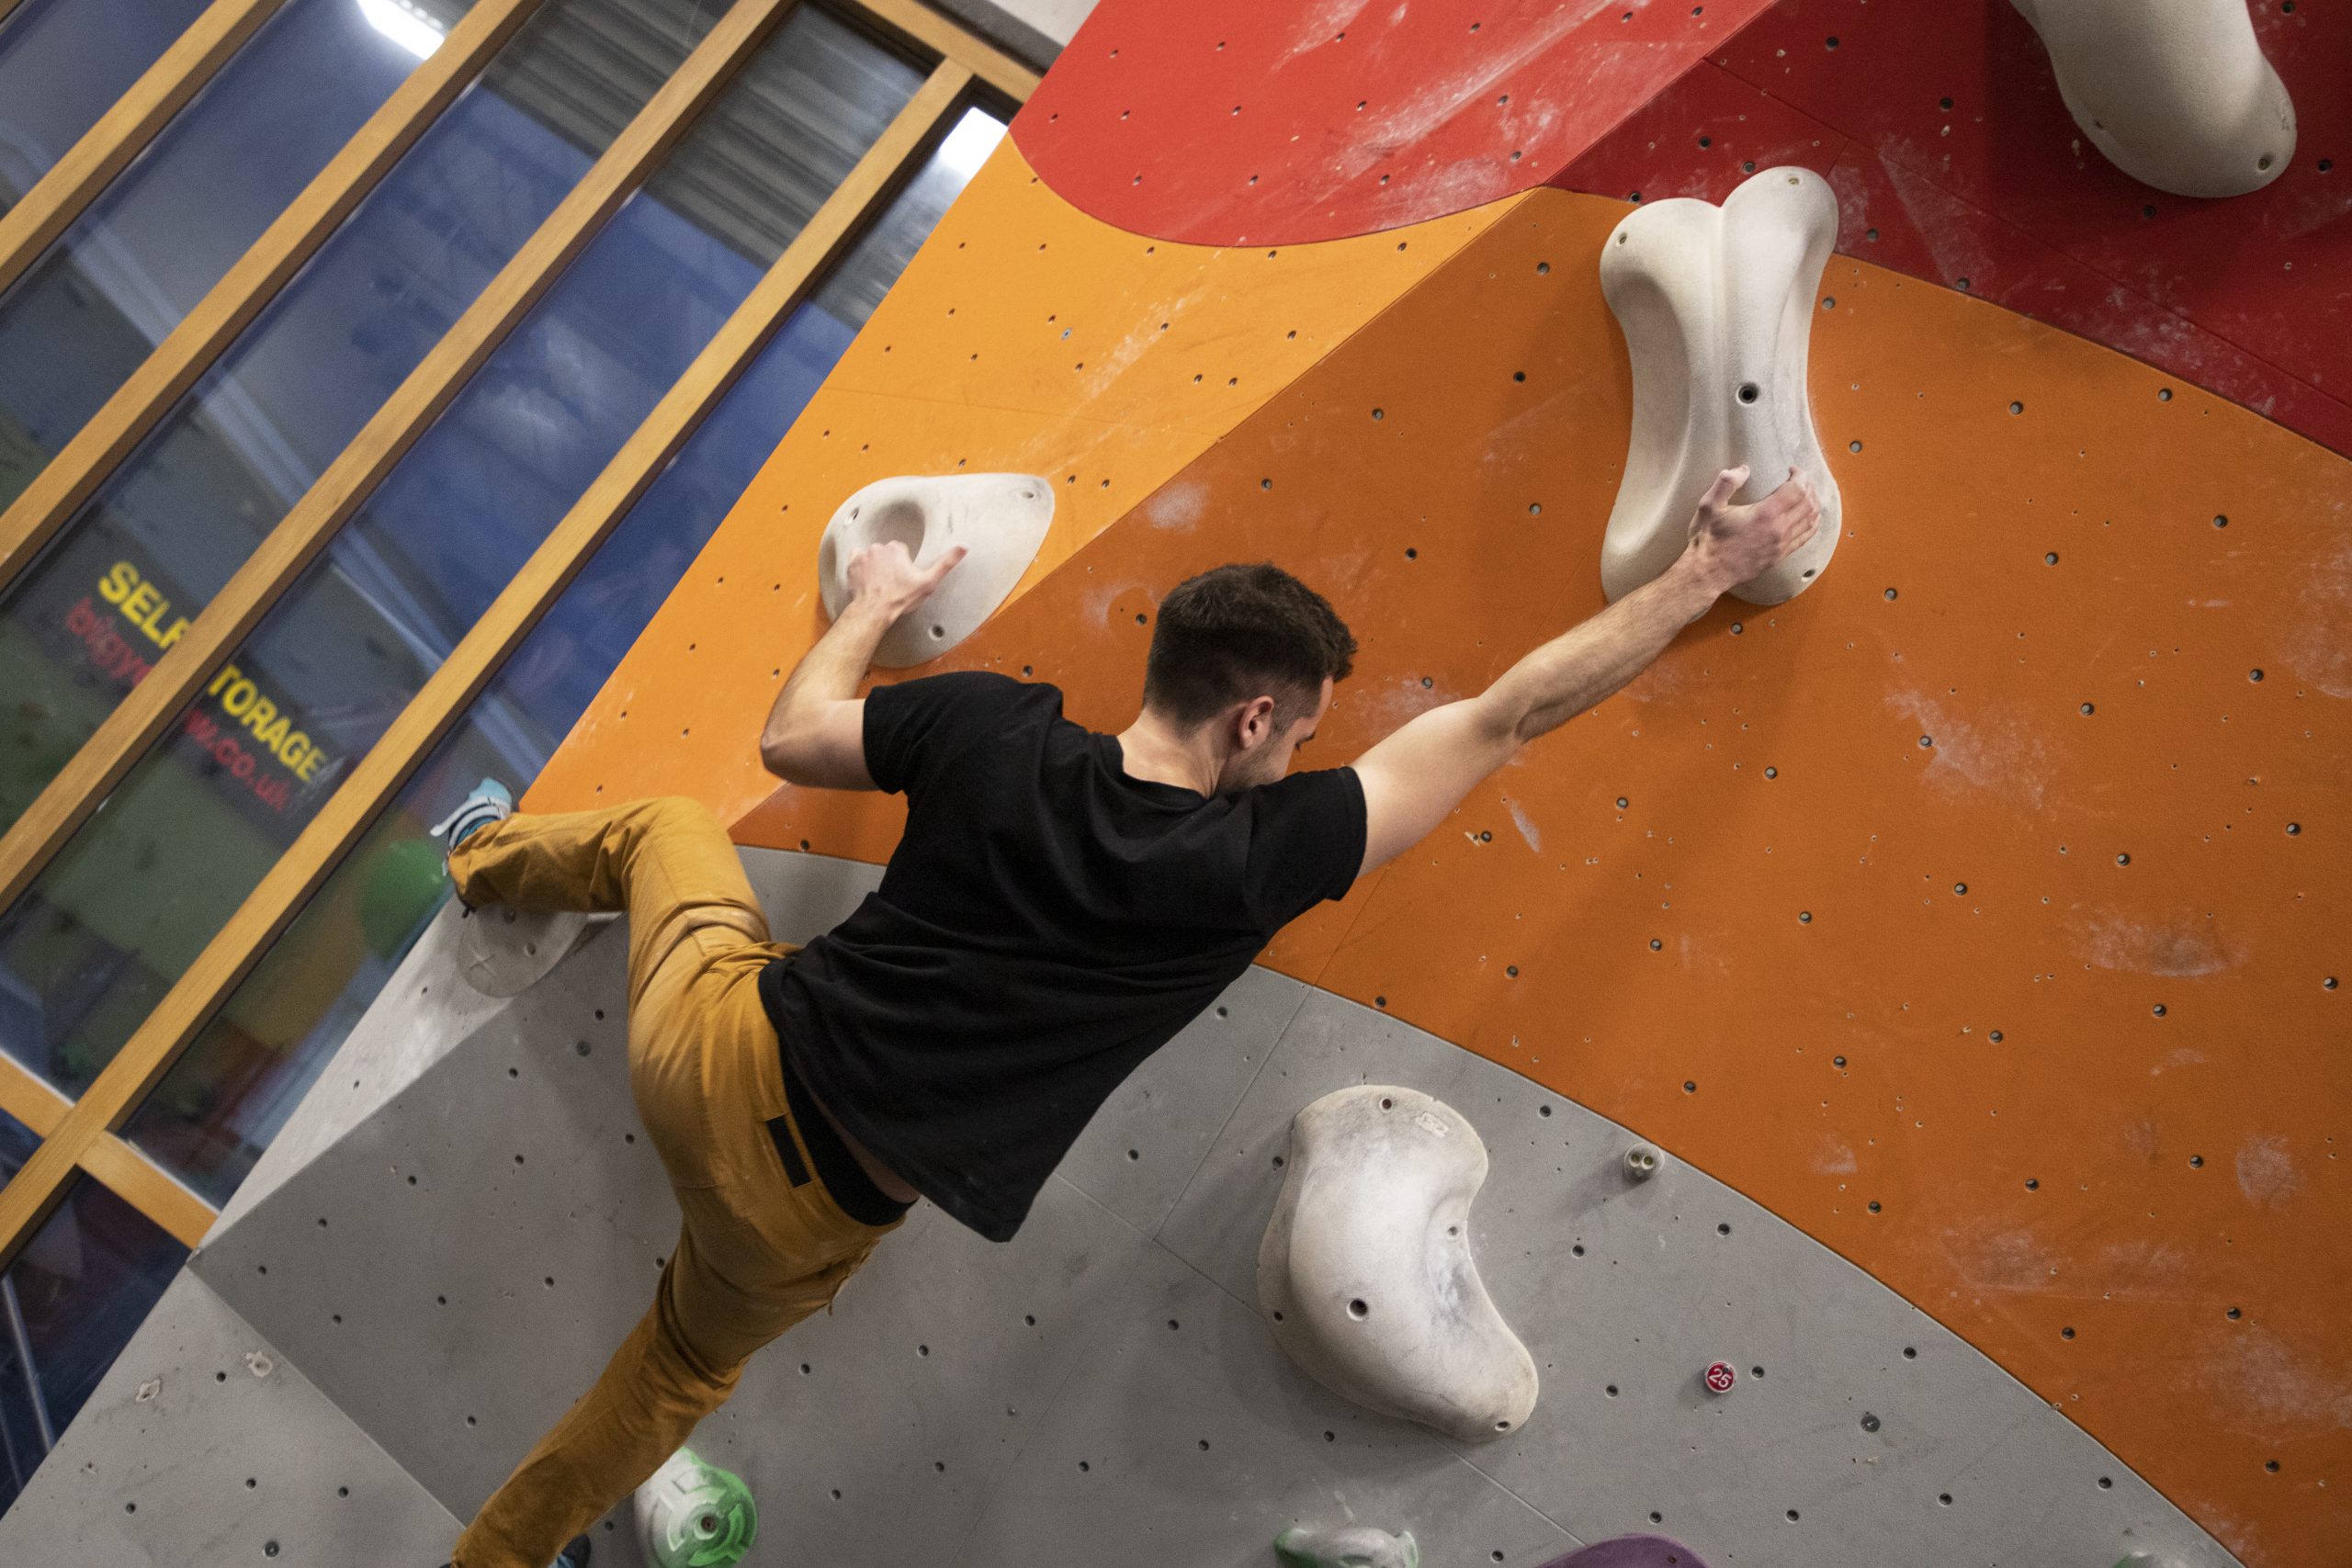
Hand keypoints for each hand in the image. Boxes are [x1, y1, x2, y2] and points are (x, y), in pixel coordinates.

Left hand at [845, 539, 965, 619]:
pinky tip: (867, 578)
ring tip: (879, 583)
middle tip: (892, 583)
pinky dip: (861, 566)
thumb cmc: (900, 598)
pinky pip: (857, 558)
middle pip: (887, 553)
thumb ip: (946, 563)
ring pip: (873, 556)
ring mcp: (864, 555)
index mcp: (897, 549)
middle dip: (889, 565)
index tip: (903, 578)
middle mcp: (879, 548)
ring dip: (876, 566)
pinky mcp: (852, 563)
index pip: (902, 551)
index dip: (904, 566)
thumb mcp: (928, 582)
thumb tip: (964, 547)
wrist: (874, 610)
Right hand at [1682, 465, 1819, 594]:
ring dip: (1813, 502)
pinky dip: (1813, 522)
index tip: (1791, 469)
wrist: (1708, 573)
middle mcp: (1779, 529)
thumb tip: (1744, 469)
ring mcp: (1782, 544)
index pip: (1797, 489)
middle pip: (1808, 502)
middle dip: (1808, 486)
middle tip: (1799, 479)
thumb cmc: (1708, 539)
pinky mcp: (1781, 555)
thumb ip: (1726, 483)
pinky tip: (1810, 516)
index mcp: (1765, 514)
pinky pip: (1806, 536)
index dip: (1800, 475)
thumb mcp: (1709, 505)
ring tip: (1806, 493)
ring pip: (1811, 519)